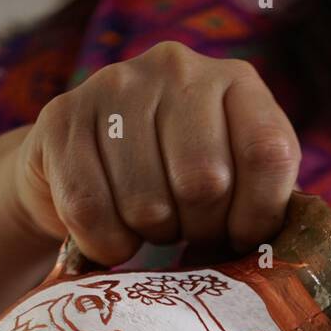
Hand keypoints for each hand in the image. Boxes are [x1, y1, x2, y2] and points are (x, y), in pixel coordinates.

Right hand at [8, 41, 299, 265]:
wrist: (92, 170)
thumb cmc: (181, 188)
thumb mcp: (238, 188)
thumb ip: (263, 208)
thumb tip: (267, 259)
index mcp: (237, 84)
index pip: (267, 154)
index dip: (257, 216)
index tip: (238, 236)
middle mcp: (179, 70)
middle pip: (205, 182)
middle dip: (199, 230)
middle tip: (188, 230)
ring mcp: (117, 85)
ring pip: (147, 204)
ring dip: (151, 236)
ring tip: (150, 223)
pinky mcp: (64, 118)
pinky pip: (91, 210)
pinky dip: (106, 243)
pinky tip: (113, 233)